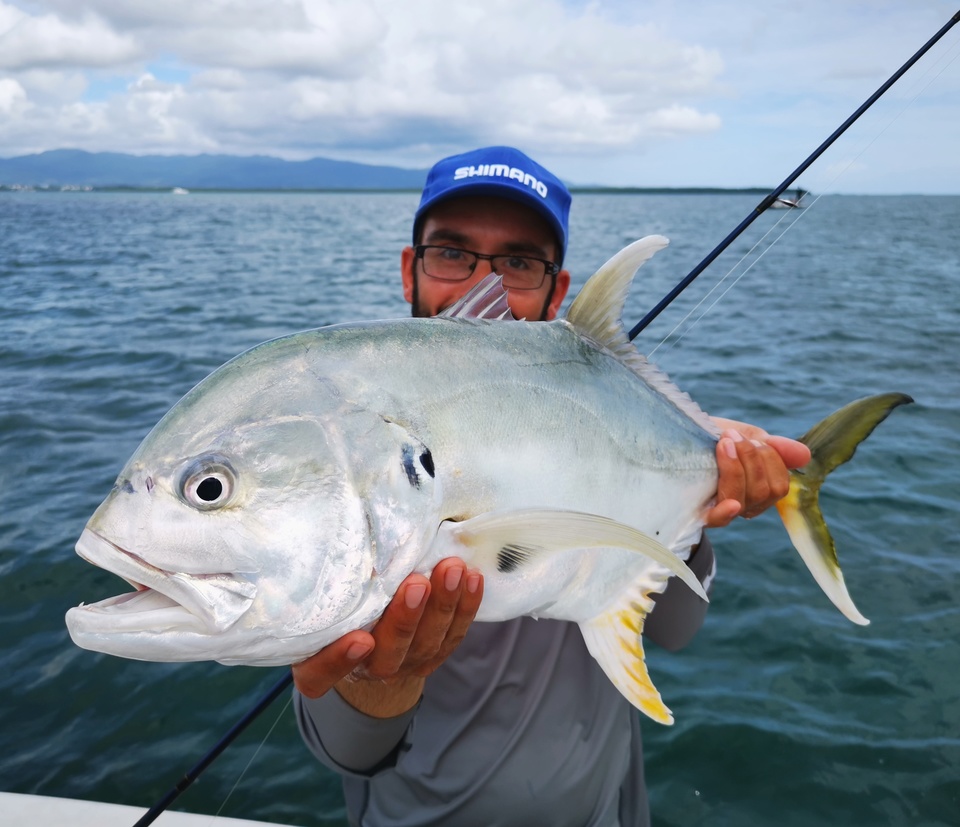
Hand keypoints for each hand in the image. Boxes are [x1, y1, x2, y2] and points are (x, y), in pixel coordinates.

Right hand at [292, 558, 482, 717]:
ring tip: (452, 569)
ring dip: (443, 606)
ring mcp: (403, 664)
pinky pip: (452, 635)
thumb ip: (330, 585)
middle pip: (388, 654)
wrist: (368, 633)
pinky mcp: (432, 654)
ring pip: (427, 643)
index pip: (320, 674)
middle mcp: (365, 668)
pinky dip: (465, 607)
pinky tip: (472, 578)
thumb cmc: (338, 605)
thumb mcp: (323, 599)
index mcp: (320, 663)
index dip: (338, 661)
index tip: (359, 639)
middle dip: (406, 619)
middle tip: (418, 584)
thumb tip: (350, 543)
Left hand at [705, 417, 811, 527]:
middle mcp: (742, 504)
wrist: (666, 440)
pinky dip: (726, 512)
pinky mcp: (697, 513)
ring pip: (745, 499)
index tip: (749, 437)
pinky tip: (729, 503)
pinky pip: (718, 520)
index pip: (779, 486)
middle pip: (766, 492)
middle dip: (752, 459)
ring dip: (737, 467)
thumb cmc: (706, 439)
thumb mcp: (742, 436)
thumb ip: (772, 446)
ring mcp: (720, 510)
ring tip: (722, 443)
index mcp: (756, 488)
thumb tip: (805, 455)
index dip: (770, 461)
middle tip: (731, 437)